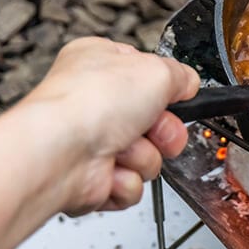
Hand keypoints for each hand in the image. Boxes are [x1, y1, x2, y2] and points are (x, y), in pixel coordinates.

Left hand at [22, 37, 199, 214]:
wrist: (60, 153)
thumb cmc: (92, 103)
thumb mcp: (158, 70)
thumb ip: (182, 75)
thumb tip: (189, 84)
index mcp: (101, 64)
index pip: (148, 76)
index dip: (166, 90)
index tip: (174, 96)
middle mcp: (96, 103)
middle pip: (157, 121)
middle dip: (165, 131)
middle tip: (154, 129)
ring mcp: (93, 142)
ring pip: (149, 155)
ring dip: (145, 155)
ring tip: (124, 148)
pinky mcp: (94, 177)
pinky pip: (133, 183)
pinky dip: (127, 179)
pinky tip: (110, 169)